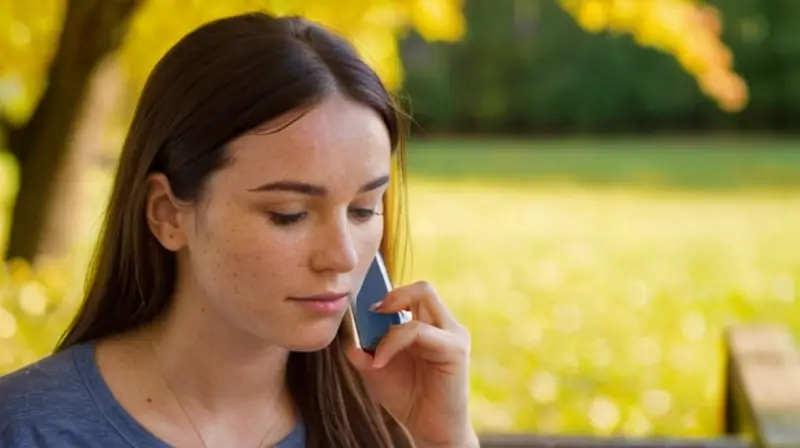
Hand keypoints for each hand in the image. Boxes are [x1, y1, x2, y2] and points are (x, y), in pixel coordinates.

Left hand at [345, 281, 477, 446]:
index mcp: (430, 326)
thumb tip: (346, 331)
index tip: (363, 308)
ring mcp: (453, 334)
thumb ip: (362, 349)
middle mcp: (444, 325)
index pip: (413, 294)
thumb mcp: (375, 369)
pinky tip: (380, 362)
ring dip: (389, 322)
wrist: (430, 431)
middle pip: (422, 287)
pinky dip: (393, 341)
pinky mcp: (455, 348)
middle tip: (370, 314)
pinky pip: (417, 329)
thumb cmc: (407, 399)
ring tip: (374, 349)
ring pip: (421, 298)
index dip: (388, 294)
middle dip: (392, 295)